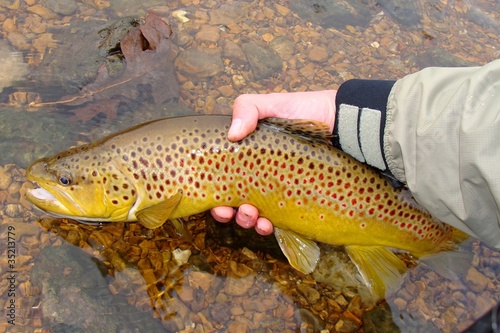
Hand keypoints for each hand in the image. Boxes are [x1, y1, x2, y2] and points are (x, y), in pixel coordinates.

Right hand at [210, 90, 337, 234]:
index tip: (215, 201)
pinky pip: (276, 220)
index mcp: (246, 155)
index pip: (222, 177)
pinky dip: (265, 226)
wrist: (340, 123)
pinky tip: (267, 224)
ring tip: (251, 216)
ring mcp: (276, 189)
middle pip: (232, 201)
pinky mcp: (294, 200)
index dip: (214, 193)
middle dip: (227, 212)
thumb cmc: (304, 110)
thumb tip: (232, 135)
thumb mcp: (271, 103)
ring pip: (251, 214)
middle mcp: (257, 174)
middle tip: (230, 212)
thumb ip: (247, 108)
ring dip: (245, 220)